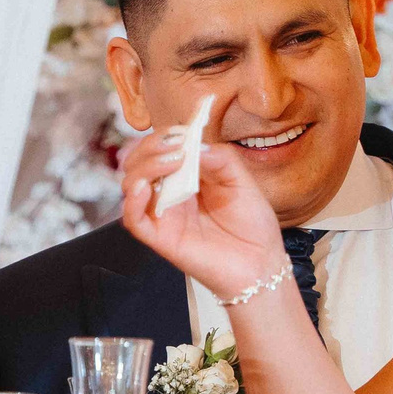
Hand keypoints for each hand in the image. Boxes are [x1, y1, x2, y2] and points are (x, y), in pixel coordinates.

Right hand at [119, 133, 286, 301]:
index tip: (182, 130)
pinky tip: (147, 188)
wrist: (261, 263)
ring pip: (131, 186)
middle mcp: (170, 194)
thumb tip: (194, 145)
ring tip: (172, 162)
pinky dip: (132, 201)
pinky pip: (134, 220)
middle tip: (175, 145)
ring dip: (146, 167)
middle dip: (150, 147)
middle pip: (138, 163)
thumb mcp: (241, 179)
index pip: (159, 149)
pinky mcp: (161, 239)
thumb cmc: (252, 224)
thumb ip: (220, 158)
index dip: (164, 135)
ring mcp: (163, 216)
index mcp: (186, 178)